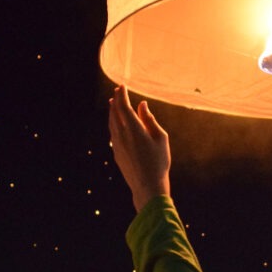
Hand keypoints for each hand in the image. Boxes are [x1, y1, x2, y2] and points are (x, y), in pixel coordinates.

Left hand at [108, 85, 170, 211]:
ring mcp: (117, 145)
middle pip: (115, 112)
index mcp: (133, 129)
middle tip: (118, 91)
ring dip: (113, 111)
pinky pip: (112, 132)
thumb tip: (142, 105)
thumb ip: (149, 119)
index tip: (122, 85)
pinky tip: (116, 122)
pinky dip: (113, 122)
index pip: (124, 106)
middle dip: (116, 100)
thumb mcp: (160, 137)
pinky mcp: (116, 153)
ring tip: (114, 103)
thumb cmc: (159, 162)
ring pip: (111, 123)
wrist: (147, 186)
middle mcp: (121, 135)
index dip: (122, 94)